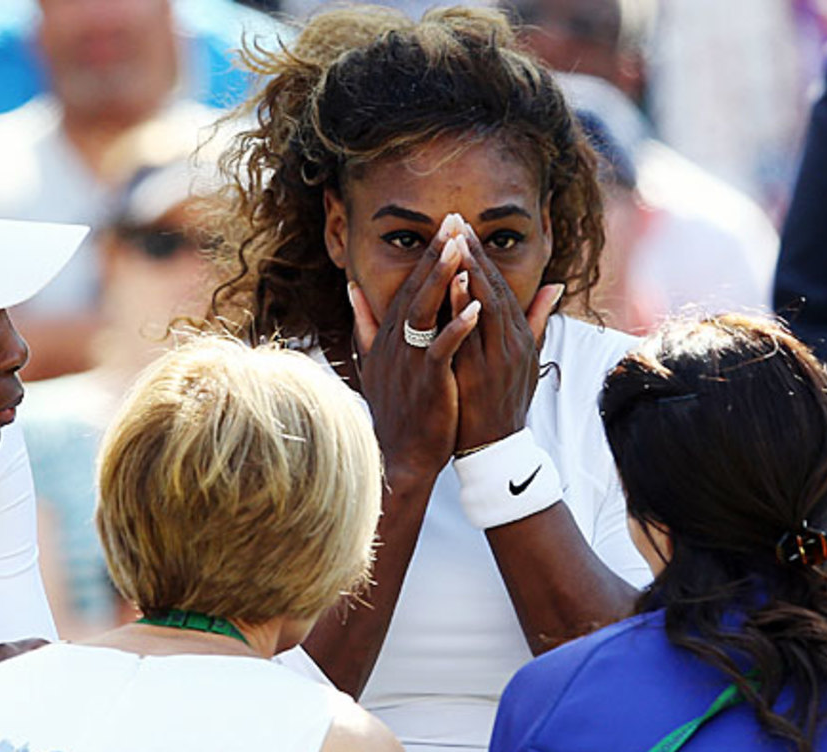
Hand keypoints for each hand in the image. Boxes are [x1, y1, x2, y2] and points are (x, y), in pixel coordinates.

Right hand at [347, 229, 480, 484]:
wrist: (400, 455)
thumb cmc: (395, 408)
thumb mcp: (373, 360)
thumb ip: (365, 323)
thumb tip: (353, 289)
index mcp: (388, 336)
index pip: (408, 286)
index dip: (426, 256)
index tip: (444, 228)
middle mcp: (394, 343)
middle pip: (415, 289)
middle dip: (435, 254)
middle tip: (453, 221)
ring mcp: (409, 362)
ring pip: (424, 311)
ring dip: (443, 278)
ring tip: (461, 249)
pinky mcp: (426, 382)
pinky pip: (441, 348)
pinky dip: (456, 327)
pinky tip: (473, 306)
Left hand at [443, 215, 562, 450]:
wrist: (495, 448)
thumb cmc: (506, 401)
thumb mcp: (528, 359)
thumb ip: (537, 321)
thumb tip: (555, 285)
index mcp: (520, 336)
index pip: (500, 286)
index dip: (483, 255)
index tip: (465, 229)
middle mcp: (512, 342)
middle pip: (493, 287)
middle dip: (474, 252)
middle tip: (455, 220)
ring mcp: (498, 357)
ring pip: (486, 305)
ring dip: (470, 270)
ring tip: (454, 240)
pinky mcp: (483, 373)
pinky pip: (473, 334)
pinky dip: (465, 306)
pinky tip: (453, 283)